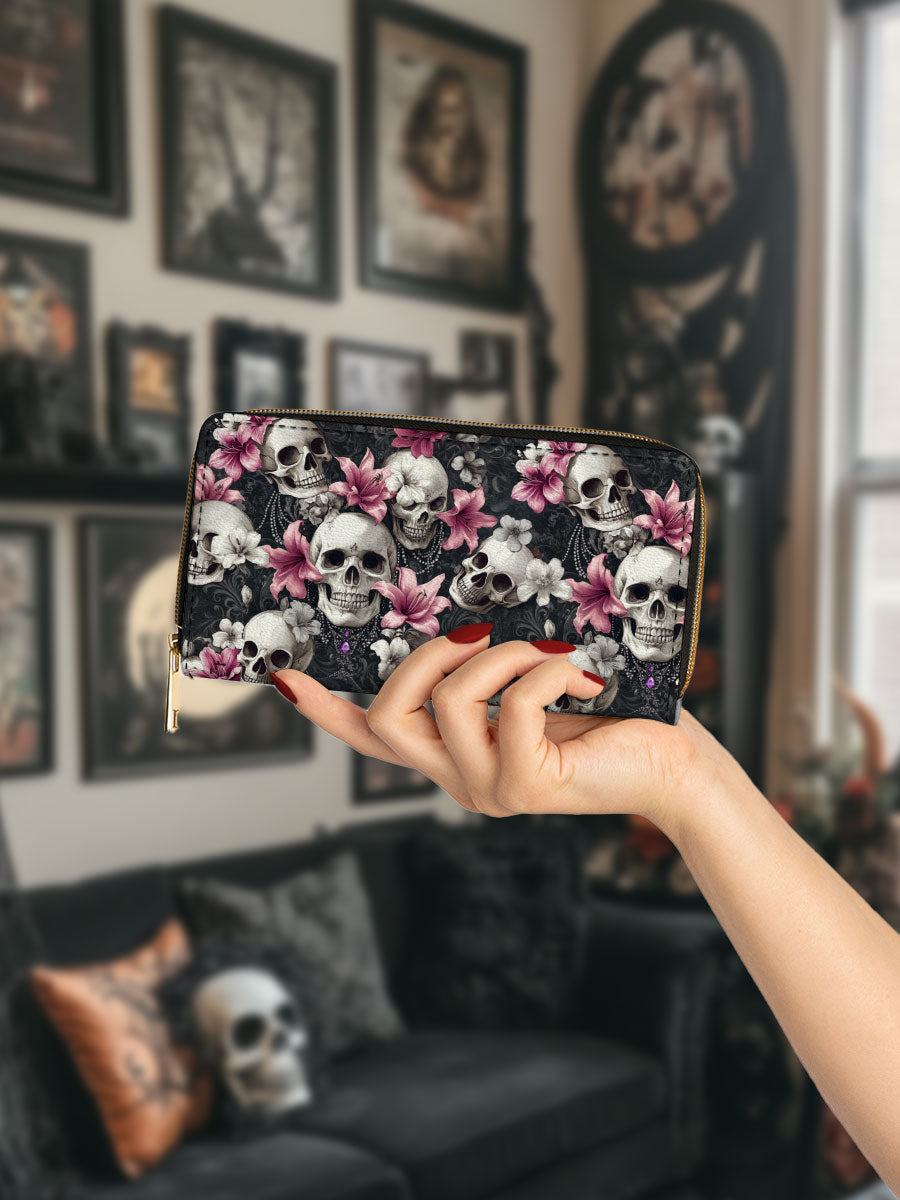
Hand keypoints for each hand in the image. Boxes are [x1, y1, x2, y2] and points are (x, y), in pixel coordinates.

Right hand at [272, 628, 738, 830]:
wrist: (672, 760)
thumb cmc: (608, 711)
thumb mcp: (530, 682)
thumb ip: (485, 668)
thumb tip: (456, 615)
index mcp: (452, 755)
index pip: (371, 737)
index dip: (324, 709)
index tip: (284, 677)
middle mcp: (458, 779)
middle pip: (387, 716)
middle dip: (424, 658)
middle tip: (476, 632)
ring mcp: (487, 789)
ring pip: (447, 703)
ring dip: (501, 656)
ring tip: (553, 655)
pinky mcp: (525, 787)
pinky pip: (511, 705)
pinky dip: (547, 670)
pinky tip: (583, 674)